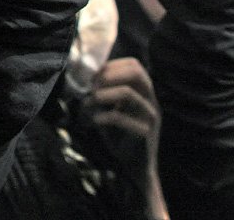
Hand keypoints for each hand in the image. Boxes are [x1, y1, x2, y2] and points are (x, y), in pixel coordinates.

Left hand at [87, 57, 160, 190]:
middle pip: (136, 73)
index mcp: (144, 93)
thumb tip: (82, 81)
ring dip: (103, 95)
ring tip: (89, 102)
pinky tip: (94, 121)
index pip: (134, 65)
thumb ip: (104, 95)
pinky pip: (121, 118)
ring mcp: (150, 116)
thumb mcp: (112, 110)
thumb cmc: (121, 137)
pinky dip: (103, 116)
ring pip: (128, 93)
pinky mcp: (144, 133)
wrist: (136, 167)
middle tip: (92, 86)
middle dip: (109, 75)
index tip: (94, 75)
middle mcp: (150, 101)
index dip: (112, 65)